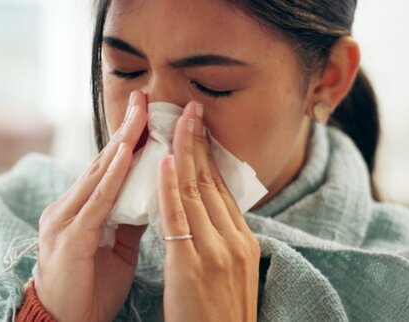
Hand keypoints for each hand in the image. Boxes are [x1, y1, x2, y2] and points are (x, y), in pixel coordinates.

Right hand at [35, 90, 147, 321]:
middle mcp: (68, 207)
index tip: (147, 111)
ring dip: (121, 142)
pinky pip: (96, 201)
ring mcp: (65, 219)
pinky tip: (125, 154)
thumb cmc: (89, 288)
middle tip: (144, 98)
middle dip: (125, 129)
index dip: (128, 139)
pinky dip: (112, 175)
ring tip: (140, 115)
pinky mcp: (70, 237)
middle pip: (103, 161)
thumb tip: (155, 193)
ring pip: (99, 174)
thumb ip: (131, 218)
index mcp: (81, 209)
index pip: (108, 166)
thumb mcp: (117, 248)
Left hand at [158, 101, 259, 321]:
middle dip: (198, 142)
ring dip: (184, 152)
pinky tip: (164, 160)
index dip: (209, 155)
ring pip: (196, 191)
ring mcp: (215, 252)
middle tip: (190, 108)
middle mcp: (234, 240)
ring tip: (175, 120)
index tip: (198, 128)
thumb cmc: (219, 315)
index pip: (222, 188)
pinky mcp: (192, 266)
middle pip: (212, 182)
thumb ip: (221, 240)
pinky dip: (170, 186)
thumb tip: (207, 212)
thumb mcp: (231, 273)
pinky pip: (179, 218)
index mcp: (244, 241)